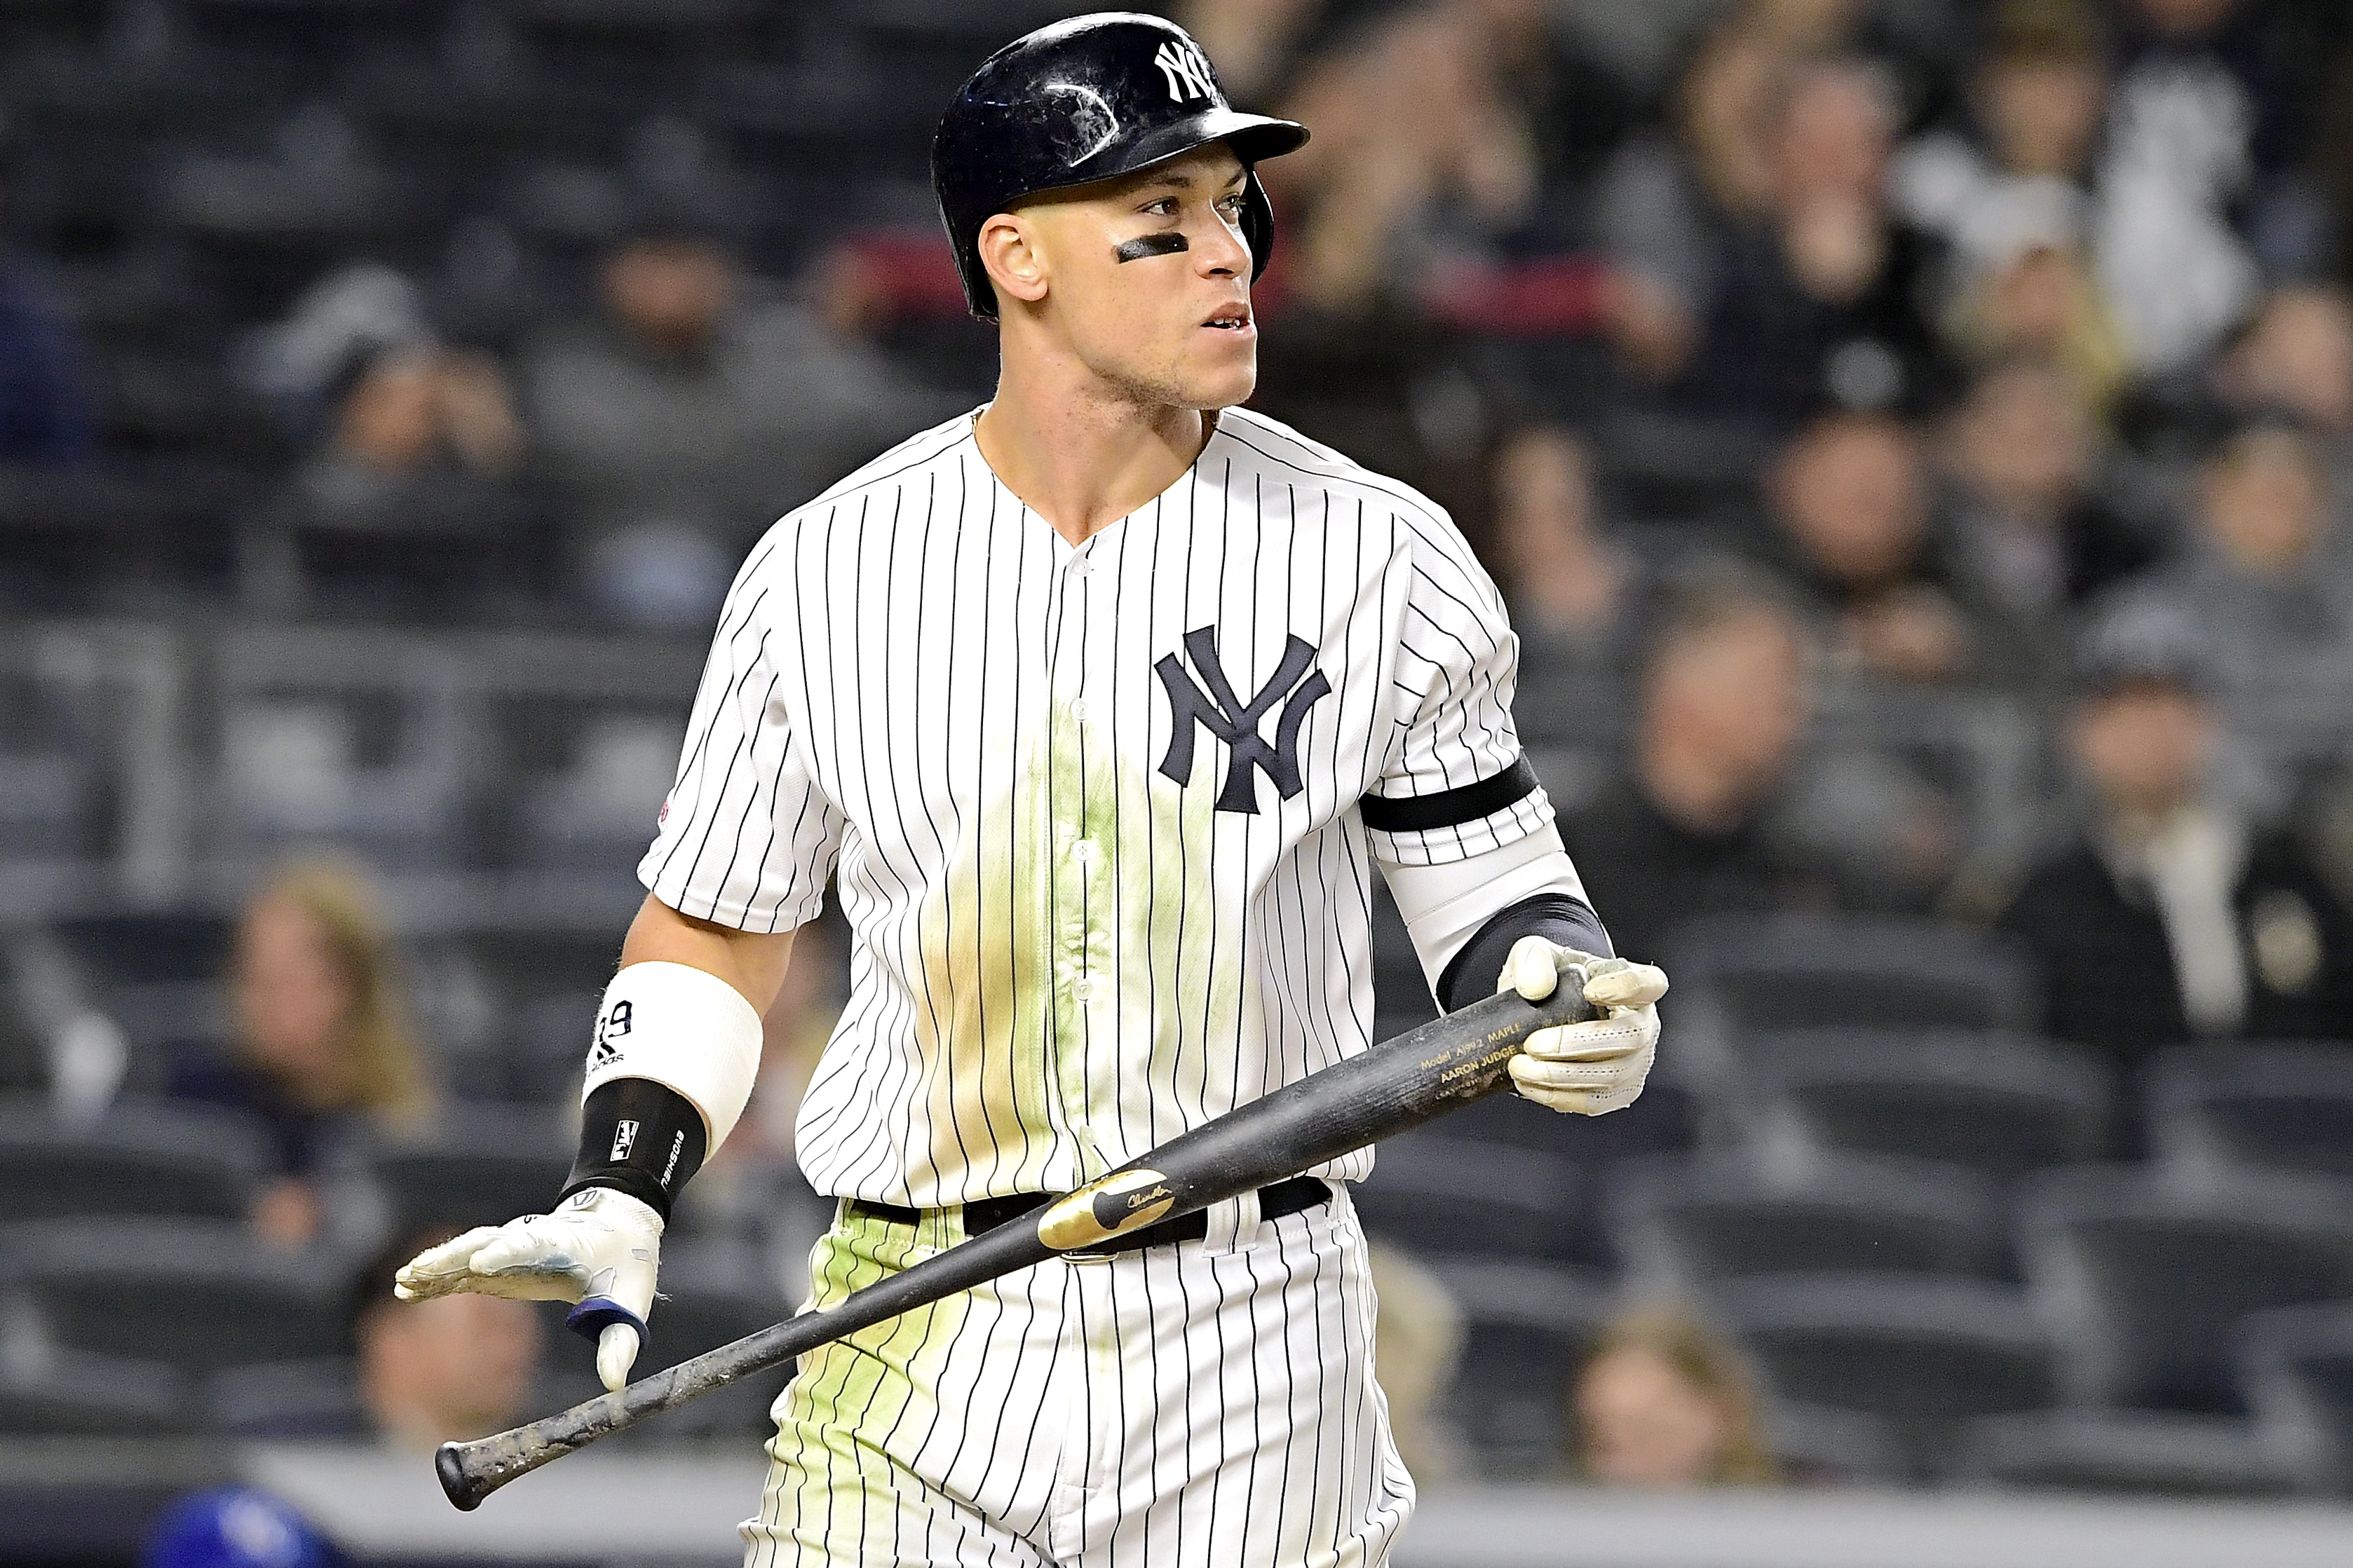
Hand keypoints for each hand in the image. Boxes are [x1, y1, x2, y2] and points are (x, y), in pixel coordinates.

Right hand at [395, 1187, 663, 1392]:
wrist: (617, 1229)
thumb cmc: (625, 1267)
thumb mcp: (630, 1302)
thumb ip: (620, 1341)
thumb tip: (614, 1385)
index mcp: (564, 1244)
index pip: (530, 1245)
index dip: (506, 1253)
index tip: (481, 1264)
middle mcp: (530, 1241)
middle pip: (487, 1243)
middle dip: (454, 1258)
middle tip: (421, 1271)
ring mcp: (511, 1250)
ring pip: (468, 1251)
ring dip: (437, 1264)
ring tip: (403, 1281)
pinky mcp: (499, 1263)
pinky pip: (463, 1268)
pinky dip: (438, 1276)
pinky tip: (408, 1289)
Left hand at [1495, 938, 1665, 1115]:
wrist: (1549, 1009)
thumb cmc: (1554, 977)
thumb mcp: (1538, 954)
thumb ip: (1534, 960)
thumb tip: (1535, 989)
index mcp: (1637, 983)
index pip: (1647, 984)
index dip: (1625, 989)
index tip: (1590, 991)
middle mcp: (1645, 1025)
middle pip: (1629, 1038)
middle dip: (1577, 1045)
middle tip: (1533, 1044)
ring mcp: (1637, 1063)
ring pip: (1610, 1076)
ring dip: (1560, 1076)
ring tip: (1520, 1067)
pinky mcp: (1618, 1092)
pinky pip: (1594, 1102)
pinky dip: (1559, 1097)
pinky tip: (1529, 1085)